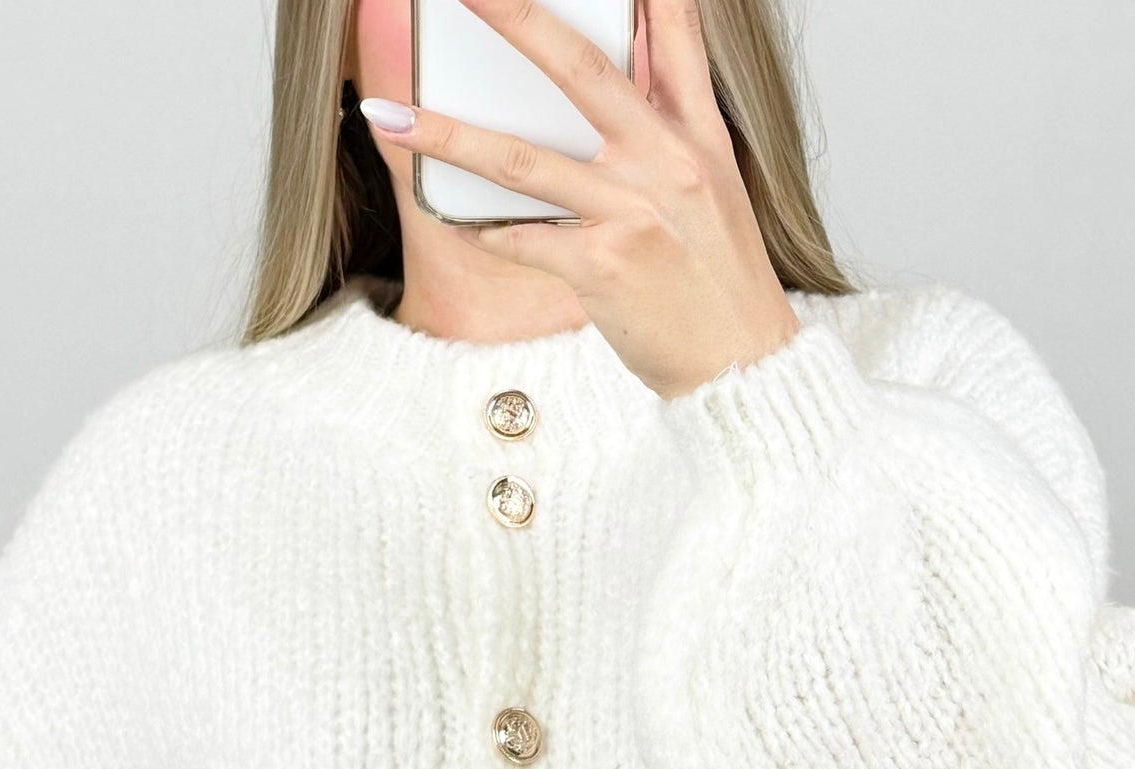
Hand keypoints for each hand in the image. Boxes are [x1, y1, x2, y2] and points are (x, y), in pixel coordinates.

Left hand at [362, 0, 802, 398]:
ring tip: (388, 117)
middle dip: (514, 18)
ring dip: (445, 137)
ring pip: (519, 160)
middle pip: (578, 69)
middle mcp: (667, 162)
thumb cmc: (722, 283)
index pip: (675, 32)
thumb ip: (668, 130)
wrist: (746, 367)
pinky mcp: (602, 267)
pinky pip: (518, 238)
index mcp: (698, 135)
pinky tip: (454, 220)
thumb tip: (617, 88)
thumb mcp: (714, 189)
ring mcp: (633, 212)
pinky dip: (481, 230)